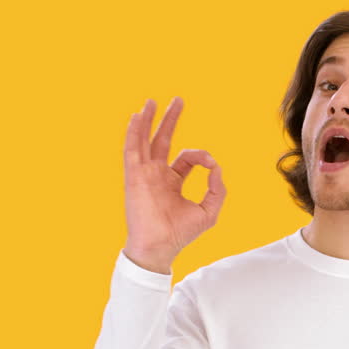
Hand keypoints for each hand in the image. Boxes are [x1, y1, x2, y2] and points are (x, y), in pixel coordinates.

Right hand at [122, 97, 225, 273]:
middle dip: (170, 120)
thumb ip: (217, 189)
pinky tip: (137, 116)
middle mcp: (156, 175)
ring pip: (145, 140)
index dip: (201, 157)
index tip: (211, 164)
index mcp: (172, 181)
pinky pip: (132, 149)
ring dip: (148, 120)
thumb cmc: (181, 234)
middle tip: (178, 100)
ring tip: (151, 101)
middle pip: (162, 140)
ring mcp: (144, 174)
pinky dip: (134, 132)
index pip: (186, 158)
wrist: (160, 247)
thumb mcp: (208, 210)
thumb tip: (216, 168)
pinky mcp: (134, 176)